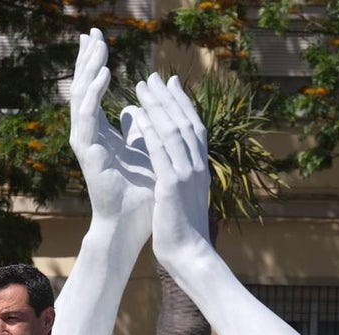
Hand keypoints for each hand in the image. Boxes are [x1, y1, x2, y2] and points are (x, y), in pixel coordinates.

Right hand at [70, 29, 153, 238]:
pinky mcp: (87, 153)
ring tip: (97, 45)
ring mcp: (85, 144)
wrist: (131, 225)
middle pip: (83, 89)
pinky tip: (103, 73)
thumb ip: (138, 128)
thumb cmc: (139, 195)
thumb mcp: (143, 152)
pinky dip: (94, 93)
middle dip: (87, 59)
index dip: (94, 65)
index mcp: (100, 135)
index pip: (93, 92)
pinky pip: (88, 116)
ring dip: (89, 69)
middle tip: (92, 32)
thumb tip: (137, 108)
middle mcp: (89, 136)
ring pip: (81, 98)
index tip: (98, 40)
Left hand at [133, 72, 210, 261]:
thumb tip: (171, 165)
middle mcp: (197, 166)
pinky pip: (160, 152)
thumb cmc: (183, 230)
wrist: (190, 254)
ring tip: (142, 87)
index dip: (182, 104)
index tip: (171, 85)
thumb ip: (178, 176)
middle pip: (185, 122)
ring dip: (157, 106)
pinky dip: (150, 131)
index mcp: (200, 168)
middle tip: (153, 77)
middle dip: (168, 97)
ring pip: (173, 131)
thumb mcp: (183, 197)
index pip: (194, 127)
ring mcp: (187, 174)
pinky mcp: (173, 186)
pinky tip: (138, 116)